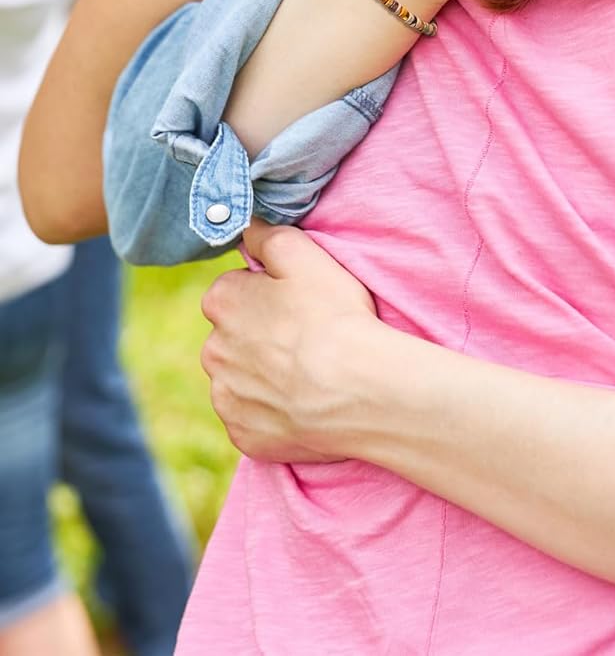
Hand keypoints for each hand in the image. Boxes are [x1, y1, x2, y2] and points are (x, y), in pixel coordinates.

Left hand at [200, 220, 378, 462]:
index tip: (297, 300)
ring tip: (311, 370)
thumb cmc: (334, 317)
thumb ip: (268, 235)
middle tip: (307, 334)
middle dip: (260, 333)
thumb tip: (245, 225)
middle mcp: (212, 351)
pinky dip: (273, 409)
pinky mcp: (243, 434)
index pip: (234, 288)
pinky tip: (304, 400)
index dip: (268, 291)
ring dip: (265, 372)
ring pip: (241, 376)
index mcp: (222, 303)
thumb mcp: (306, 256)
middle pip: (234, 334)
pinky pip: (253, 416)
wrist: (356, 390)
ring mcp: (226, 397)